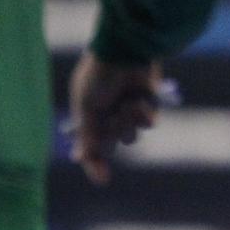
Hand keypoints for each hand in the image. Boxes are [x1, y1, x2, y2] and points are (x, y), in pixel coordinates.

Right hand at [67, 52, 165, 184]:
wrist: (125, 50)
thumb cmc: (100, 77)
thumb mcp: (86, 108)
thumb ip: (87, 136)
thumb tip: (81, 160)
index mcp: (88, 114)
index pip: (90, 147)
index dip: (95, 164)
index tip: (103, 179)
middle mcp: (108, 113)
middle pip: (113, 143)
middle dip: (114, 133)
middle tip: (114, 114)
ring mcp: (128, 108)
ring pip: (132, 135)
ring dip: (129, 123)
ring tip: (127, 104)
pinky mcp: (148, 102)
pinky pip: (148, 122)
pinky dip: (144, 115)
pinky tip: (139, 100)